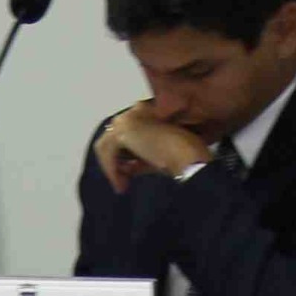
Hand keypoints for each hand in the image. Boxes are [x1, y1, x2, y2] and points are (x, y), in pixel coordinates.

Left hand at [97, 103, 211, 187]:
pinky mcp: (124, 130)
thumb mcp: (155, 157)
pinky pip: (108, 154)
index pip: (123, 133)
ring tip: (122, 186)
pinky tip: (121, 185)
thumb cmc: (181, 156)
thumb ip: (137, 160)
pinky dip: (112, 171)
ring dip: (111, 168)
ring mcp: (127, 118)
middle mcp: (134, 109)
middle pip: (111, 138)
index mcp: (144, 110)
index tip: (127, 175)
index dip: (121, 156)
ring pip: (106, 146)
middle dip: (113, 162)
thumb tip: (125, 168)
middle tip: (121, 183)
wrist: (189, 156)